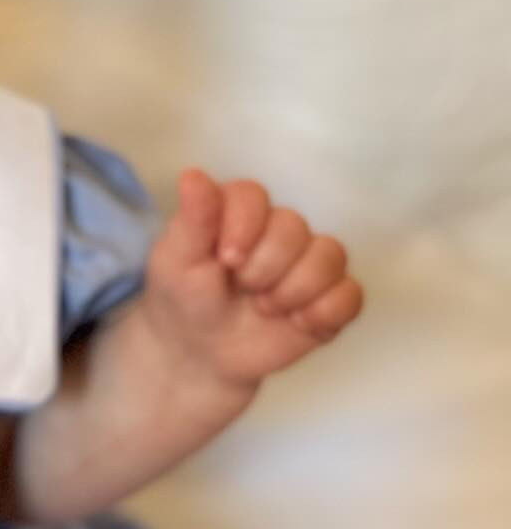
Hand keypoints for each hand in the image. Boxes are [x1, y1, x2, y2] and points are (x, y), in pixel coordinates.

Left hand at [139, 169, 364, 392]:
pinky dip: (325, 312)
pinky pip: (351, 295)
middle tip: (243, 290)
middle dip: (264, 267)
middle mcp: (279, 230)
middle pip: (294, 227)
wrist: (200, 353)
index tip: (225, 259)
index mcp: (239, 212)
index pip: (254, 195)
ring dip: (295, 290)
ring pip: (330, 255)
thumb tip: (192, 175)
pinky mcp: (329, 299)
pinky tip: (298, 324)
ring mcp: (308, 263)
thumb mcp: (176, 261)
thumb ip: (192, 220)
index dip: (244, 226)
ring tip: (266, 309)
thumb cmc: (184, 299)